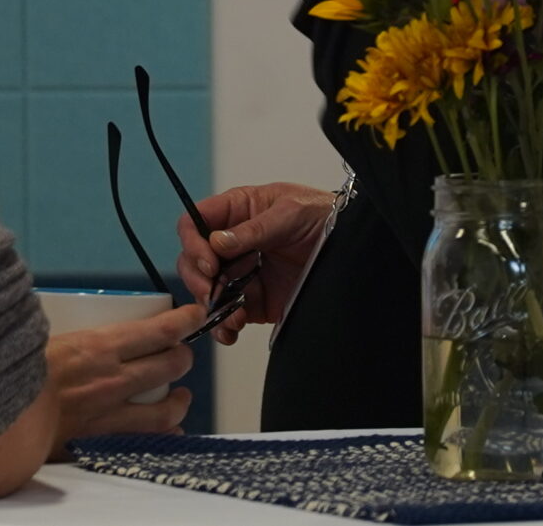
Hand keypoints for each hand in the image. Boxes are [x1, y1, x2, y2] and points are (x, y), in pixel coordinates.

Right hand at [45, 303, 198, 455]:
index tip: (194, 314)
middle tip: (180, 353)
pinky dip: (161, 436)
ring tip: (180, 396)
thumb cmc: (10, 369)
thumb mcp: (37, 332)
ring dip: (179, 400)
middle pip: (171, 365)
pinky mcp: (100, 441)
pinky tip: (166, 432)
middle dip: (182, 356)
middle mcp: (113, 380)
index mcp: (99, 346)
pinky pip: (144, 441)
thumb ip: (56, 320)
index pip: (161, 330)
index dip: (186, 320)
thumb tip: (51, 302)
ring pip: (165, 409)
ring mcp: (109, 415)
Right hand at [176, 182, 336, 345]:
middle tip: (212, 292)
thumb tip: (218, 242)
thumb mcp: (290, 212)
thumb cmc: (321, 214)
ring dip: (210, 307)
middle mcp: (231, 244)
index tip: (208, 262)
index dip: (193, 242)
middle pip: (192, 261)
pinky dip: (224, 326)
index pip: (194, 223)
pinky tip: (232, 330)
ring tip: (230, 316)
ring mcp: (240, 273)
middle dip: (197, 280)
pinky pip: (228, 314)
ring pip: (206, 291)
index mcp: (235, 212)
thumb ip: (255, 228)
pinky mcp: (254, 299)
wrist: (350, 245)